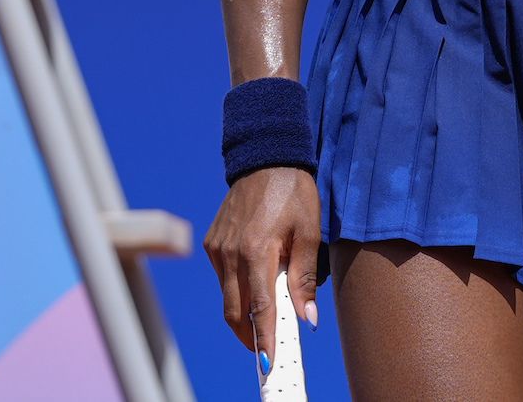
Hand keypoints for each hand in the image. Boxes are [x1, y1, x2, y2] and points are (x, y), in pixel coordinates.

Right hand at [204, 166, 321, 371]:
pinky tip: (256, 286)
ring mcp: (217, 248)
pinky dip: (237, 291)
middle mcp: (230, 252)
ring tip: (267, 322)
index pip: (259, 307)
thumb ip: (305, 277)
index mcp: (256, 250)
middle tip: (269, 353)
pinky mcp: (213, 243)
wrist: (266, 158)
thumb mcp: (309, 232)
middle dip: (251, 337)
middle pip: (234, 312)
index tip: (269, 363)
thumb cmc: (293, 193)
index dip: (265, 339)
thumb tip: (306, 317)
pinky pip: (223, 278)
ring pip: (227, 298)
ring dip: (244, 315)